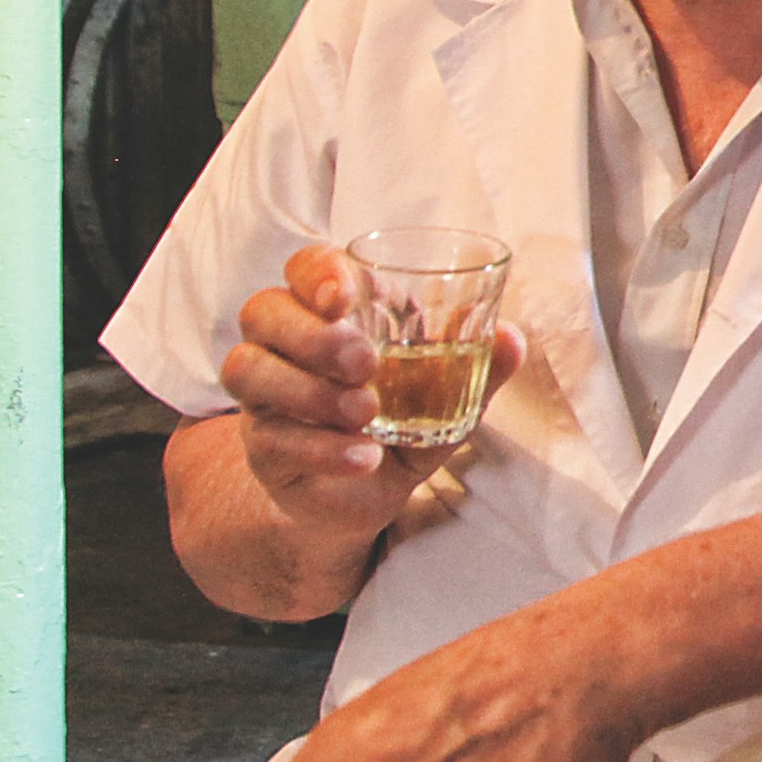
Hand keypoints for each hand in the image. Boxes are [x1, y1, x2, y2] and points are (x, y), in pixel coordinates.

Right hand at [219, 245, 526, 555]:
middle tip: (364, 362)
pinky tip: (364, 456)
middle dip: (311, 333)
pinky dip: (323, 448)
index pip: (304, 268)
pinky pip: (274, 439)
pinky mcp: (264, 449)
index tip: (343, 294)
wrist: (364, 493)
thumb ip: (476, 366)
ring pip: (249, 370)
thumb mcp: (446, 396)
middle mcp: (284, 345)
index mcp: (330, 313)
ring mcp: (266, 397)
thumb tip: (512, 337)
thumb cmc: (402, 422)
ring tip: (367, 411)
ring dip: (310, 390)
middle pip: (263, 311)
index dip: (317, 272)